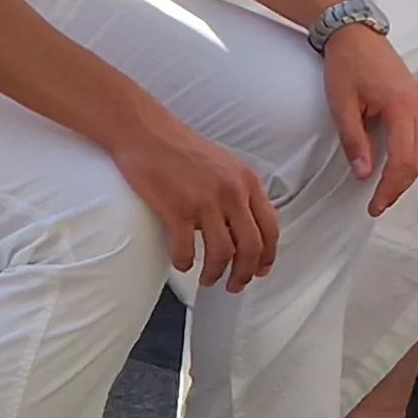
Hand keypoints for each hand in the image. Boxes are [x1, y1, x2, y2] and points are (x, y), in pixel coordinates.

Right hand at [114, 119, 280, 287]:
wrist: (146, 132)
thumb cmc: (181, 148)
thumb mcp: (224, 165)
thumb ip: (238, 193)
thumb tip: (244, 227)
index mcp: (247, 181)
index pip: (270, 227)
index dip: (268, 255)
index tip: (260, 270)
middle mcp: (232, 191)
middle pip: (251, 246)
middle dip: (245, 273)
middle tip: (235, 285)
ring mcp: (205, 201)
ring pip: (222, 253)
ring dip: (215, 273)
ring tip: (208, 279)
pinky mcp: (177, 208)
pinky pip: (186, 250)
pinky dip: (184, 263)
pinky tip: (181, 263)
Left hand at [318, 23, 417, 215]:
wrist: (355, 34)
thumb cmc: (346, 64)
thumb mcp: (341, 105)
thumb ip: (354, 141)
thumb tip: (364, 173)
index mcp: (403, 107)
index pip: (403, 159)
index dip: (390, 187)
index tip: (375, 204)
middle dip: (400, 186)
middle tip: (379, 204)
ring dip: (407, 175)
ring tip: (386, 191)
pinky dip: (410, 159)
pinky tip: (394, 168)